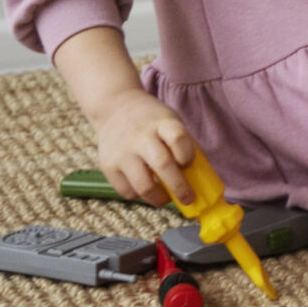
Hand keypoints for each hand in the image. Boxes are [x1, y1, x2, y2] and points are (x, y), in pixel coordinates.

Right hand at [92, 88, 196, 205]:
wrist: (115, 108)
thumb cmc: (152, 122)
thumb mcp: (170, 121)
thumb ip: (182, 146)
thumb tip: (200, 180)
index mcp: (162, 122)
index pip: (178, 138)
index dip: (187, 155)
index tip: (188, 164)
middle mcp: (140, 136)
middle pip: (163, 165)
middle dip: (180, 187)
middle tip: (188, 198)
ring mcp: (122, 152)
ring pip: (143, 185)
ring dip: (159, 198)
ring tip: (166, 198)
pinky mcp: (108, 166)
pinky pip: (127, 191)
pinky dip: (139, 195)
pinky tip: (145, 188)